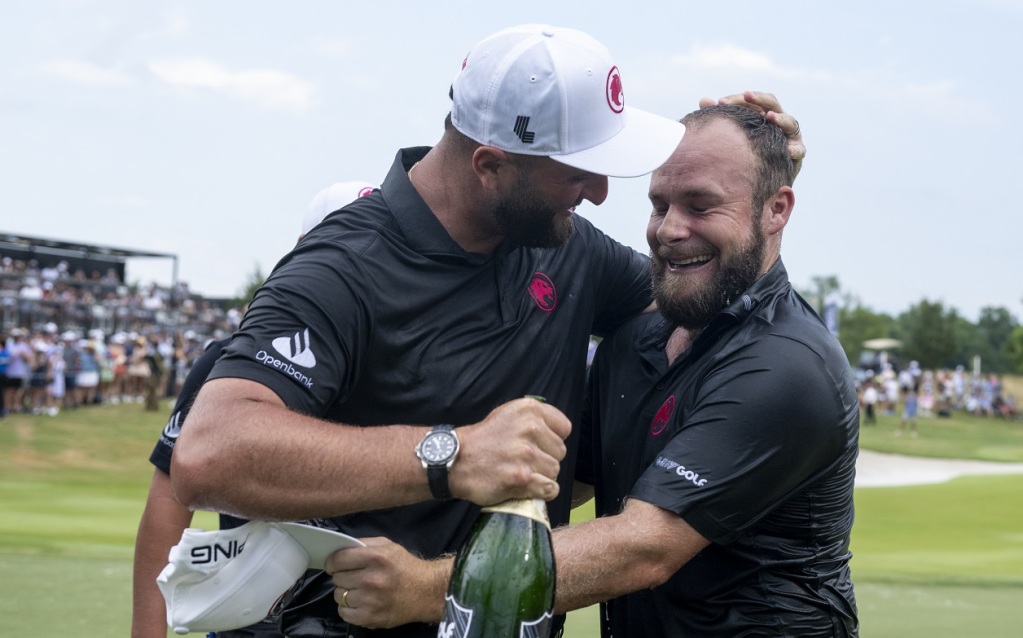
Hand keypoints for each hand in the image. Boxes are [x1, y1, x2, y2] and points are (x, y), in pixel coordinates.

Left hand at [326, 538, 450, 627]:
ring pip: (339, 596)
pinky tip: (360, 603)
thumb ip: (364, 544)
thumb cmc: (406, 567)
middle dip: (342, 577)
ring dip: (346, 593)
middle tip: (354, 577)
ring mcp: (370, 601)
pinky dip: (348, 609)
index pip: (338, 560)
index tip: (333, 566)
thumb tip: (340, 548)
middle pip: (337, 579)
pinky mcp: (370, 618)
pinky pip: (344, 613)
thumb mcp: (388, 546)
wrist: (426, 592)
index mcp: (375, 558)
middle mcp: (371, 579)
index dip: (332, 562)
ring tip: (359, 590)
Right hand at [452, 397, 569, 504]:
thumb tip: (559, 432)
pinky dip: (540, 492)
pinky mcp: (522, 477)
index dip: (552, 439)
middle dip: (545, 459)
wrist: (456, 460)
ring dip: (541, 476)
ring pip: (554, 472)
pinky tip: (525, 486)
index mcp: (529, 409)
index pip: (564, 428)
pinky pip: (550, 489)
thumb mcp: (508, 414)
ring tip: (520, 473)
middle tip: (523, 461)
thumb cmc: (483, 440)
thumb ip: (534, 418)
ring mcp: (526, 454)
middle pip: (560, 452)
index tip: (537, 445)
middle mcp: (530, 428)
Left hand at [700, 90, 804, 177]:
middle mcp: (777, 121)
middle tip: (746, 95)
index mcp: (761, 114)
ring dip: (781, 119)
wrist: (757, 182)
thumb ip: (720, 119)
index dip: (737, 99)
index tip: (720, 102)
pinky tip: (788, 151)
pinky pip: (799, 150)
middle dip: (760, 99)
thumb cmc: (742, 154)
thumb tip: (703, 100)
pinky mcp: (796, 153)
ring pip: (790, 122)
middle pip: (772, 104)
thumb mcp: (731, 136)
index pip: (751, 100)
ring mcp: (789, 136)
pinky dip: (795, 149)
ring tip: (771, 117)